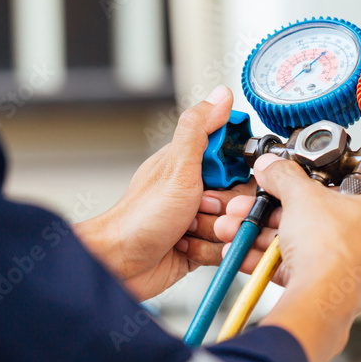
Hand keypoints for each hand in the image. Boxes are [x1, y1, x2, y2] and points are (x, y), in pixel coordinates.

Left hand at [74, 86, 256, 300]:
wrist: (118, 265)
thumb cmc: (139, 218)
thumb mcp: (176, 168)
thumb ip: (199, 129)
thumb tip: (220, 95)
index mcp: (192, 164)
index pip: (237, 161)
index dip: (238, 174)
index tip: (222, 181)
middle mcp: (197, 190)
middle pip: (242, 196)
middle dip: (225, 210)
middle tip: (199, 210)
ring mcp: (199, 218)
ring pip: (236, 224)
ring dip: (215, 233)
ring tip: (188, 232)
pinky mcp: (201, 244)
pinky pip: (226, 248)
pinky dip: (209, 251)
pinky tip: (186, 248)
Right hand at [213, 154, 360, 361]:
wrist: (320, 300)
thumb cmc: (333, 251)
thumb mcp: (302, 196)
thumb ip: (284, 176)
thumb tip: (273, 166)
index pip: (344, 188)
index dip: (308, 184)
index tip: (284, 182)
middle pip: (317, 217)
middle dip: (272, 212)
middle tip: (253, 206)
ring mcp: (355, 268)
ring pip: (303, 243)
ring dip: (264, 234)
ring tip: (236, 227)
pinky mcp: (332, 288)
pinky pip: (299, 267)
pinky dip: (269, 259)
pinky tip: (244, 252)